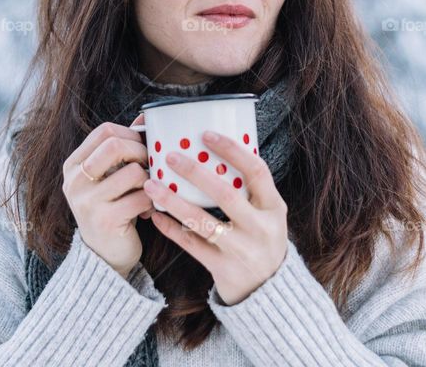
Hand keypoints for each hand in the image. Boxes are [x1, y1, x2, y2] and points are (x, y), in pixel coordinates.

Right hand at [62, 113, 152, 276]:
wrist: (104, 256)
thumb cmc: (112, 208)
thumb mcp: (110, 176)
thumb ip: (123, 148)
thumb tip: (145, 117)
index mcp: (74, 165)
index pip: (104, 131)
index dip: (131, 134)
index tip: (143, 147)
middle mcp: (75, 182)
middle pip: (115, 146)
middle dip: (141, 152)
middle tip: (149, 166)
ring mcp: (87, 202)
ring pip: (133, 173)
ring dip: (149, 181)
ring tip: (147, 192)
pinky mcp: (105, 221)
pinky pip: (142, 198)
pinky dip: (152, 203)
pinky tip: (147, 211)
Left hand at [144, 129, 288, 304]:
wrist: (269, 291)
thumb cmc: (262, 239)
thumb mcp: (268, 214)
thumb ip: (249, 189)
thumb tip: (216, 150)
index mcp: (274, 208)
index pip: (257, 171)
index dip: (232, 150)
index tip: (207, 134)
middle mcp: (261, 228)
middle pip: (225, 194)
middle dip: (195, 173)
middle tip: (170, 156)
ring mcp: (242, 250)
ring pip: (202, 222)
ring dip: (173, 201)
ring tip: (151, 185)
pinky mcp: (223, 269)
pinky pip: (191, 245)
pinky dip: (171, 229)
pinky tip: (156, 215)